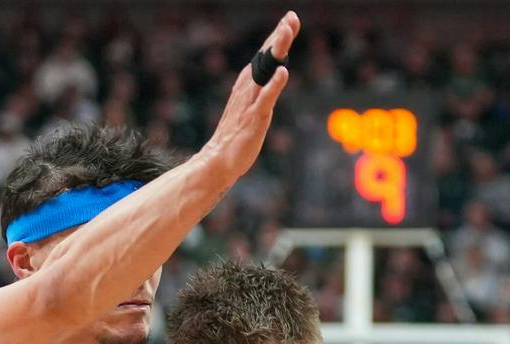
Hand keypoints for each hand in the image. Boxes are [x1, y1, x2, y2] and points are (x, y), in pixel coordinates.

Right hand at [200, 12, 298, 180]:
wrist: (218, 160)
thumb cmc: (236, 134)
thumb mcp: (251, 106)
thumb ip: (262, 88)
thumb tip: (274, 72)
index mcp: (248, 83)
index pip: (265, 55)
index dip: (278, 36)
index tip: (290, 17)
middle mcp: (248, 87)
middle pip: (266, 56)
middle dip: (279, 36)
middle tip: (291, 17)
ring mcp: (250, 101)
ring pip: (266, 70)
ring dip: (276, 51)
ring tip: (287, 32)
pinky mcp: (254, 118)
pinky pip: (265, 98)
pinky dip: (274, 84)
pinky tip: (283, 72)